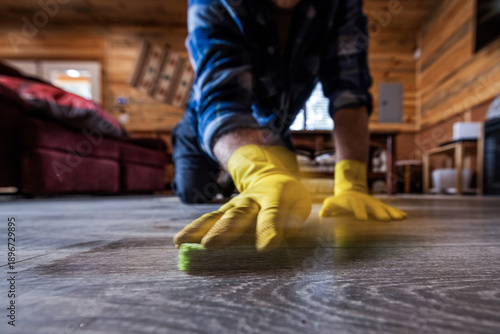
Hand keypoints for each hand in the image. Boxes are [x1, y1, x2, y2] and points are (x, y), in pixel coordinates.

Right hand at [174, 145, 311, 251]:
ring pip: (216, 216)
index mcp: (275, 196)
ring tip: (183, 242)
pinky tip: (179, 242)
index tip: (266, 247)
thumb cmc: (288, 196)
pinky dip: (193, 230)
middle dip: (224, 231)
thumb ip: (291, 221)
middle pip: (237, 216)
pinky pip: (208, 220)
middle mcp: (251, 200)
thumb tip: (277, 241)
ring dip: (200, 230)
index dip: (269, 229)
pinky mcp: (223, 211)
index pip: (272, 214)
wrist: (268, 176)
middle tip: (210, 245)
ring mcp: (234, 205)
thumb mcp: (299, 203)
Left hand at [319, 159, 406, 220]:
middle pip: (372, 206)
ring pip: (383, 207)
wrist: (350, 192)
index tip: (362, 219)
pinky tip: (404, 217)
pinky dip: (396, 213)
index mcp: (352, 201)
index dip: (359, 211)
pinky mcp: (379, 206)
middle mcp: (365, 201)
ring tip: (399, 219)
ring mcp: (373, 203)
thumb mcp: (331, 203)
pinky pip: (389, 209)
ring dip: (391, 213)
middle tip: (385, 220)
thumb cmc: (338, 202)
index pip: (355, 205)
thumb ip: (327, 208)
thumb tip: (322, 214)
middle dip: (379, 212)